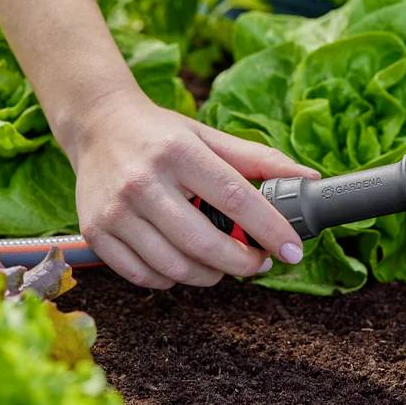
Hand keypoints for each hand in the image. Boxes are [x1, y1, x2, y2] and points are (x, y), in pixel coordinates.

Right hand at [61, 90, 319, 288]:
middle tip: (259, 262)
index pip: (234, 198)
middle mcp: (143, 181)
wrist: (97, 125)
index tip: (292, 250)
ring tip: (224, 263)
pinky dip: (173, 279)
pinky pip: (143, 276)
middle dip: (242, 263)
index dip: (269, 229)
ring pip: (174, 267)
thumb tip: (310, 179)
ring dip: (211, 275)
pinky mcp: (95, 232)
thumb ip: (260, 160)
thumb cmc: (162, 135)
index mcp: (178, 153)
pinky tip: (185, 263)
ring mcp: (115, 209)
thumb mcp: (210, 137)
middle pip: (204, 243)